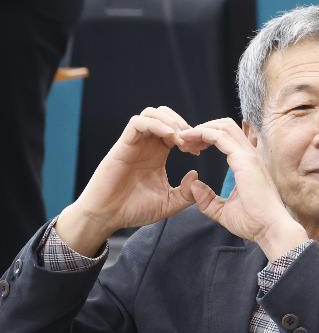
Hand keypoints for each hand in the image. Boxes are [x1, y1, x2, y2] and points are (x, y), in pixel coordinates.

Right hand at [57, 107, 201, 255]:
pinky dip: (156, 124)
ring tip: (180, 139)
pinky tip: (169, 137)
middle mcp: (146, 145)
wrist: (106, 218)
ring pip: (152, 113)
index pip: (175, 130)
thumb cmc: (134, 210)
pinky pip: (138, 122)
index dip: (191, 136)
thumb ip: (186, 192)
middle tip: (190, 143)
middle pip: (165, 115)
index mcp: (158, 154)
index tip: (198, 151)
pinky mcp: (122, 146)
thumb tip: (196, 174)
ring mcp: (134, 144)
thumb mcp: (169, 204)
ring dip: (170, 121)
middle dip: (182, 124)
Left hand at [179, 119, 308, 259]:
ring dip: (200, 129)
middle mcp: (249, 155)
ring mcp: (248, 155)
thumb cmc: (253, 222)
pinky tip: (188, 141)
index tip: (189, 148)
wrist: (269, 229)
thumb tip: (195, 186)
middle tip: (183, 141)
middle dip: (202, 128)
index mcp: (246, 164)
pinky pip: (219, 137)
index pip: (226, 138)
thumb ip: (208, 199)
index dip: (206, 137)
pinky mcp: (244, 160)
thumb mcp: (223, 210)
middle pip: (225, 126)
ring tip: (183, 139)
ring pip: (223, 126)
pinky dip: (202, 134)